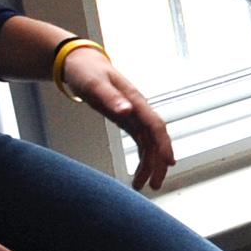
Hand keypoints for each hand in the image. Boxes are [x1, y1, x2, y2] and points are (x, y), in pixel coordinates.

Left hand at [58, 46, 174, 190]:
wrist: (81, 63)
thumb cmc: (87, 72)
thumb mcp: (94, 84)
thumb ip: (110, 98)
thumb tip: (127, 111)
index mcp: (136, 101)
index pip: (156, 126)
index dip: (164, 145)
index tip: (169, 163)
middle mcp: (139, 110)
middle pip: (156, 139)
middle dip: (158, 163)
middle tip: (155, 185)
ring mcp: (135, 116)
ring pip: (149, 144)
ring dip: (149, 165)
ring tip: (142, 186)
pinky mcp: (128, 120)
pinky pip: (141, 143)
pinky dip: (142, 158)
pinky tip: (139, 172)